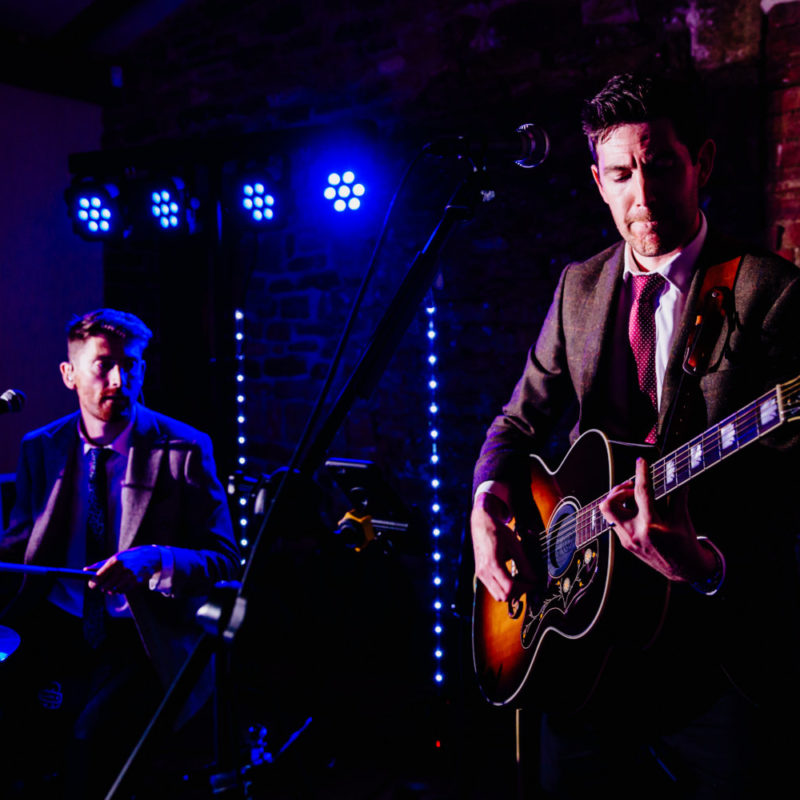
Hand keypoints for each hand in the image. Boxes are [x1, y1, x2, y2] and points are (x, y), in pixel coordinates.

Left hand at [85, 545, 161, 593]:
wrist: (152, 556)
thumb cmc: (131, 556)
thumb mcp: (117, 556)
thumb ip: (101, 564)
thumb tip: (85, 570)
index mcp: (116, 560)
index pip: (99, 576)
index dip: (93, 582)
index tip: (92, 584)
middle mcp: (123, 568)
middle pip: (105, 586)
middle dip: (103, 586)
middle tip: (105, 584)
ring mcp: (131, 576)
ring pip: (114, 590)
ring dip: (112, 589)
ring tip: (116, 582)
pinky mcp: (137, 582)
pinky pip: (123, 591)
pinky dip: (121, 589)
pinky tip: (124, 583)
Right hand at [471, 492, 535, 601]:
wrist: (481, 524)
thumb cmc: (498, 531)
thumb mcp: (514, 544)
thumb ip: (524, 564)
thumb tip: (534, 579)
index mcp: (492, 564)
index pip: (510, 588)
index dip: (525, 588)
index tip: (534, 582)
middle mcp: (484, 572)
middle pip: (504, 596)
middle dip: (519, 592)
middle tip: (528, 581)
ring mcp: (480, 574)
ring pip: (498, 596)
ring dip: (511, 592)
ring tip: (520, 579)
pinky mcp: (480, 574)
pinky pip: (494, 589)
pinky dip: (504, 588)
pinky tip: (512, 577)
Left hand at [599, 457, 715, 582]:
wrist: (684, 571)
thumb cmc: (685, 546)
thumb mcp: (683, 520)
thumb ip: (678, 497)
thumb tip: (678, 477)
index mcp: (650, 526)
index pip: (642, 493)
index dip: (641, 474)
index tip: (641, 462)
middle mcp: (634, 533)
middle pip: (609, 505)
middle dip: (617, 491)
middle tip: (632, 487)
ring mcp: (627, 540)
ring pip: (608, 514)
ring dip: (618, 501)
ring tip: (633, 498)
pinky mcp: (625, 544)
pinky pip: (615, 523)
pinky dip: (623, 513)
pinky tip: (636, 510)